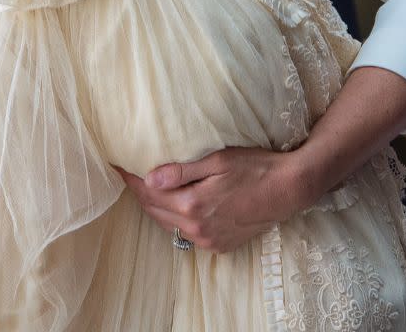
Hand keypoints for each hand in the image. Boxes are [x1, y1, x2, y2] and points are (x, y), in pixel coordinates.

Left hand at [116, 146, 307, 252]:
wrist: (288, 190)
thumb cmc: (254, 167)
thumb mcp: (218, 160)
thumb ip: (182, 171)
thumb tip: (149, 176)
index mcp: (193, 204)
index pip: (149, 192)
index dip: (131, 178)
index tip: (117, 164)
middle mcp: (197, 227)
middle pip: (155, 210)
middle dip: (139, 192)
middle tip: (128, 173)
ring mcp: (208, 240)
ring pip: (169, 224)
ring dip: (156, 207)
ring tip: (147, 188)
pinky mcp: (219, 245)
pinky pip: (187, 233)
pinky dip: (176, 219)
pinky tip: (177, 205)